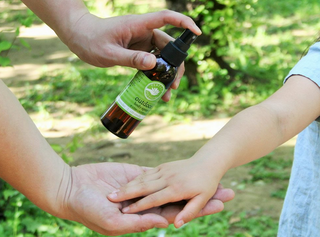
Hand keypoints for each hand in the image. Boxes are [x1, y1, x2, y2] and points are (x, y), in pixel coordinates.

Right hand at [58, 162, 232, 235]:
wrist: (71, 189)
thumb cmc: (87, 209)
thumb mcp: (112, 222)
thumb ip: (138, 223)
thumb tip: (164, 222)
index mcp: (144, 218)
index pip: (178, 214)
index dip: (199, 210)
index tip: (221, 205)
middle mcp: (147, 206)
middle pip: (182, 201)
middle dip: (204, 198)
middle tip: (228, 191)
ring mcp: (144, 189)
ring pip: (174, 187)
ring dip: (194, 184)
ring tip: (215, 178)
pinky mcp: (137, 176)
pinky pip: (160, 175)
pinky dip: (174, 173)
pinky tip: (189, 169)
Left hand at [65, 10, 200, 100]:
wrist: (79, 36)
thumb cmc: (90, 40)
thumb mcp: (109, 53)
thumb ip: (131, 58)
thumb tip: (155, 64)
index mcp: (138, 25)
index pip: (166, 18)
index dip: (183, 23)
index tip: (197, 32)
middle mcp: (143, 32)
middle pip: (168, 45)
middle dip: (175, 66)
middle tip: (174, 86)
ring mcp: (141, 42)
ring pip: (162, 56)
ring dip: (166, 74)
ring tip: (166, 94)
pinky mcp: (137, 50)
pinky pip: (152, 62)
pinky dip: (156, 74)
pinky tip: (155, 88)